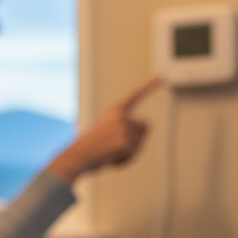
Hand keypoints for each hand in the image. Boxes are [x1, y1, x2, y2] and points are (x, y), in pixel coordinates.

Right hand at [47, 75, 161, 182]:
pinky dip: (124, 161)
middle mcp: (121, 116)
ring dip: (129, 152)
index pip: (135, 95)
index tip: (161, 76)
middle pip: (145, 127)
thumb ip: (120, 128)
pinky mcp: (125, 142)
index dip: (149, 85)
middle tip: (117, 147)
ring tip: (110, 153)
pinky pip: (133, 155)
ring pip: (141, 143)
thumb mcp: (102, 130)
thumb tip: (137, 135)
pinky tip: (110, 159)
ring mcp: (124, 128)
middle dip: (137, 139)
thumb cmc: (87, 147)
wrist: (76, 156)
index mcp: (114, 110)